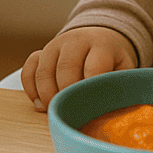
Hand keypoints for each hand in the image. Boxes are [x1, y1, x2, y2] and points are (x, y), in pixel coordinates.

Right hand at [21, 26, 137, 111]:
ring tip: (55, 112)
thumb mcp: (124, 68)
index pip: (93, 67)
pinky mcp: (41, 52)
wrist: (100, 37)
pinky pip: (28, 70)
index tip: (89, 110)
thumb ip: (119, 85)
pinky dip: (31, 89)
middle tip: (70, 115)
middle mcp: (75, 41)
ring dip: (47, 96)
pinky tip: (40, 104)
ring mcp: (55, 45)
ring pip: (43, 71)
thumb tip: (116, 113)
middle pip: (65, 70)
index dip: (89, 90)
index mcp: (101, 44)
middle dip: (66, 96)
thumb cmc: (113, 61)